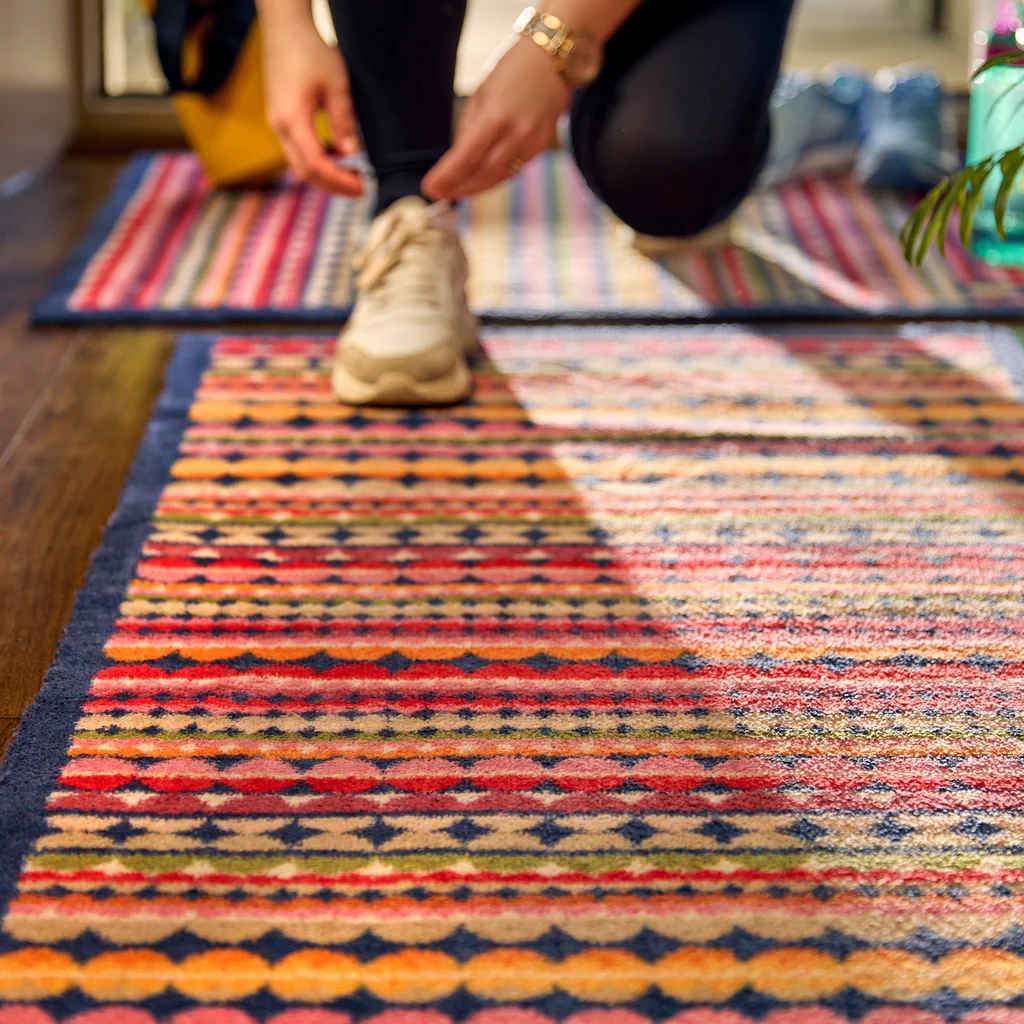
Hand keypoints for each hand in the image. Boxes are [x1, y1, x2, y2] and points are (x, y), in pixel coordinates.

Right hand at [262, 21, 363, 194]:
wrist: (285, 29)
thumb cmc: (310, 51)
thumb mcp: (336, 85)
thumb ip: (344, 121)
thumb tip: (352, 153)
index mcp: (293, 120)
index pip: (316, 165)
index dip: (340, 181)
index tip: (362, 187)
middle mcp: (280, 127)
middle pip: (305, 172)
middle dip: (333, 185)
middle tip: (360, 188)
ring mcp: (277, 124)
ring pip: (300, 164)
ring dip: (326, 174)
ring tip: (352, 173)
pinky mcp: (280, 119)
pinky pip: (298, 150)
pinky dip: (318, 160)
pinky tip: (337, 155)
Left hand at [423, 38, 570, 200]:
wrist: (553, 63)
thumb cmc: (512, 72)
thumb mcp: (481, 94)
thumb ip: (469, 129)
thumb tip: (456, 161)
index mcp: (496, 116)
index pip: (466, 157)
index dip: (447, 177)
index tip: (430, 188)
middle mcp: (516, 134)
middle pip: (483, 174)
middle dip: (458, 187)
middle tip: (439, 194)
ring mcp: (531, 144)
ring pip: (498, 177)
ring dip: (475, 187)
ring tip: (455, 191)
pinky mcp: (540, 148)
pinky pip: (512, 170)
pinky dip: (493, 177)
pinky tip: (479, 179)